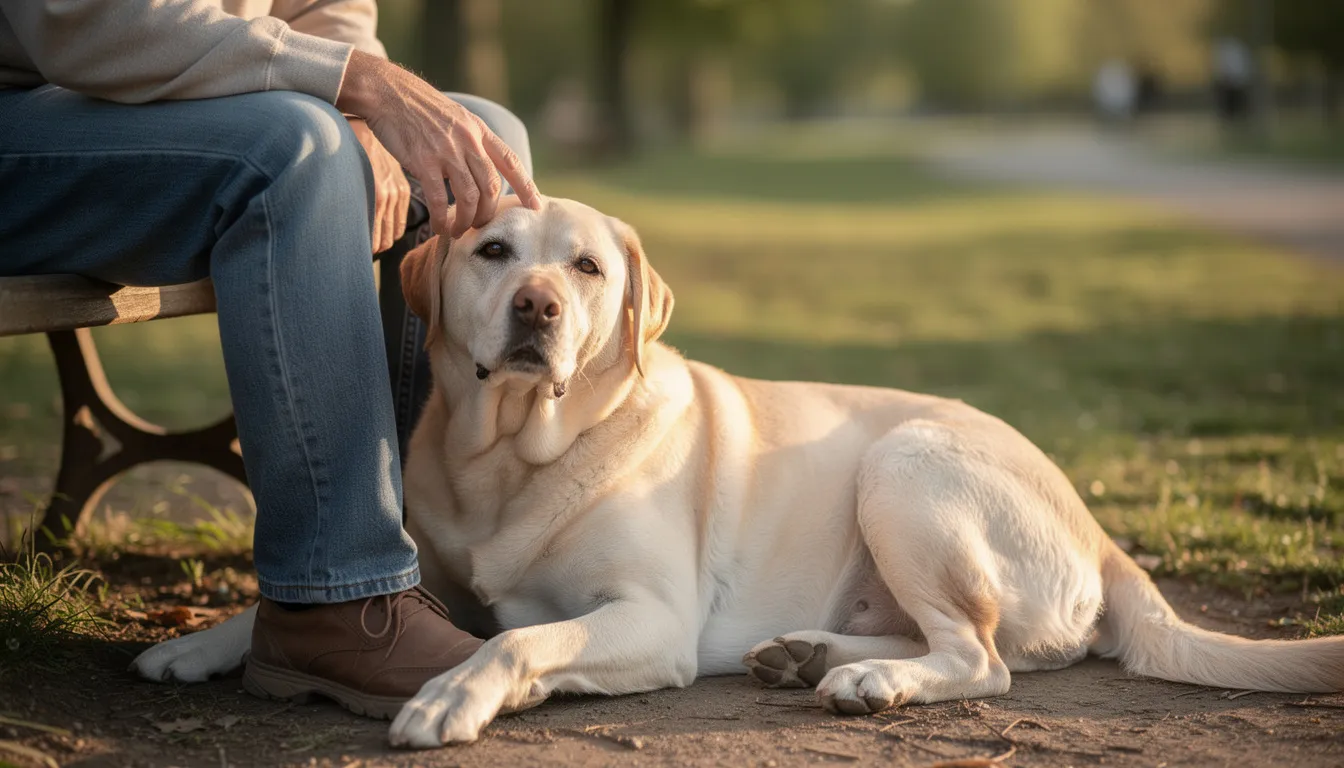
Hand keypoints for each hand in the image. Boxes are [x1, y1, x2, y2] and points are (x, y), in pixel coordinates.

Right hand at [336, 51, 541, 237]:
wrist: (388, 92)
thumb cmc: (419, 109)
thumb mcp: (457, 117)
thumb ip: (471, 141)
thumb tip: (481, 169)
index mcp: (478, 130)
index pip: (510, 161)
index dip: (526, 186)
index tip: (535, 206)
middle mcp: (468, 141)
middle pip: (491, 187)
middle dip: (488, 212)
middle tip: (480, 225)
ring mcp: (447, 151)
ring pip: (470, 197)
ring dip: (467, 220)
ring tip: (458, 230)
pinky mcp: (424, 161)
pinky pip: (440, 200)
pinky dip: (442, 219)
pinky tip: (439, 227)